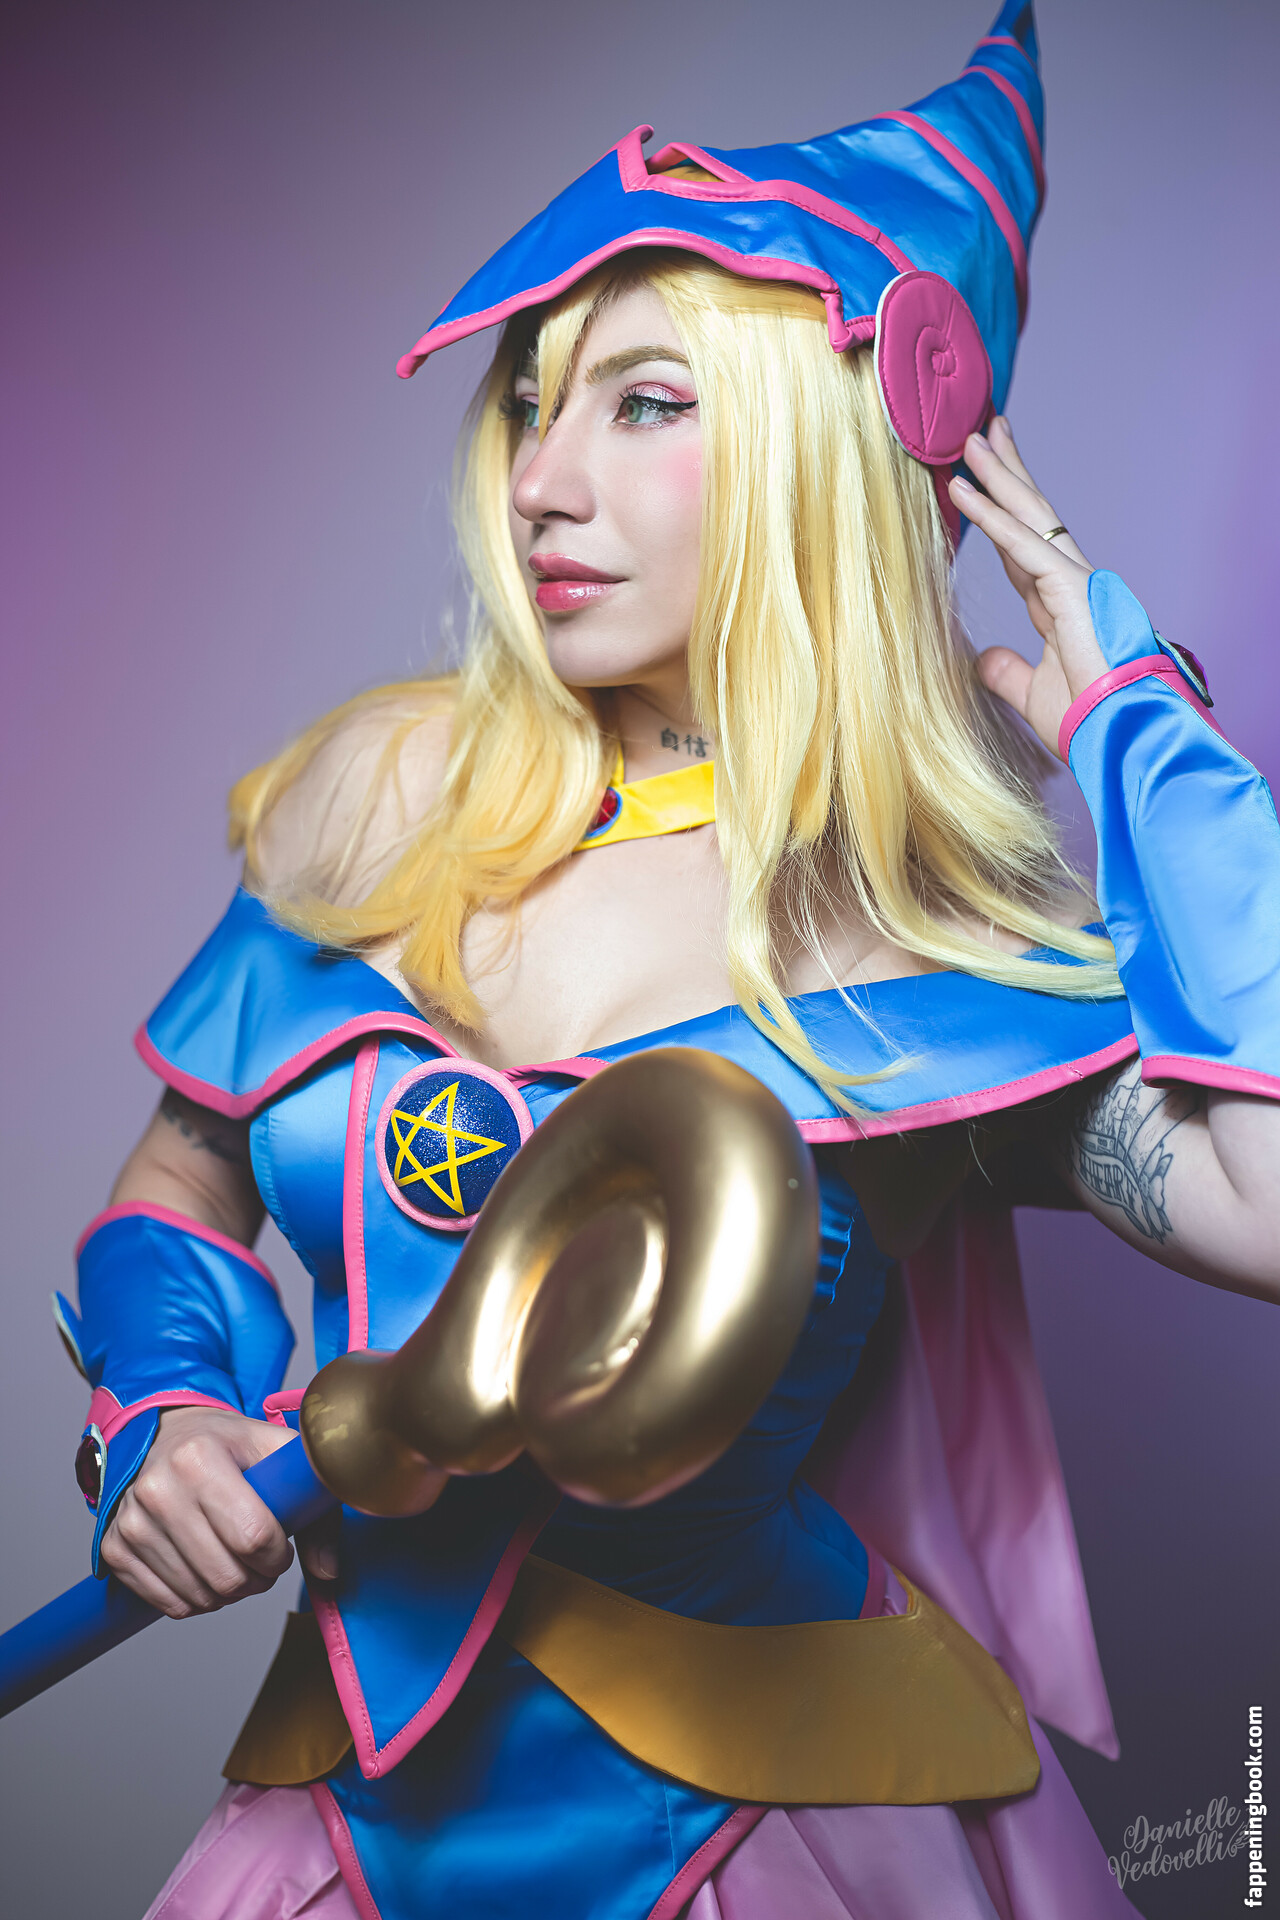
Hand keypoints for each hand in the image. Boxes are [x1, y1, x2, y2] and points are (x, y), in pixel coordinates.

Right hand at [100, 1405, 336, 1618]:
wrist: (167, 1432)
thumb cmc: (228, 1445)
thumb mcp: (278, 1454)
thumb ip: (315, 1508)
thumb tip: (329, 1571)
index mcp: (199, 1457)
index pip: (252, 1536)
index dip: (278, 1555)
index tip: (281, 1547)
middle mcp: (157, 1489)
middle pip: (226, 1576)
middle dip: (257, 1579)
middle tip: (261, 1561)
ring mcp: (131, 1521)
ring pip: (199, 1596)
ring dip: (229, 1592)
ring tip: (234, 1562)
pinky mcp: (116, 1547)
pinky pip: (168, 1605)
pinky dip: (197, 1599)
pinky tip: (205, 1570)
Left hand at [949, 418, 1108, 758]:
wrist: (1120, 733)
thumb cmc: (1089, 720)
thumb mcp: (1031, 693)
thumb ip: (1006, 673)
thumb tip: (982, 659)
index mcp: (1061, 605)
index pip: (1021, 549)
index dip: (997, 517)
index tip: (975, 487)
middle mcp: (1070, 582)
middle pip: (1029, 517)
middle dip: (1006, 474)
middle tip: (982, 434)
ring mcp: (1073, 580)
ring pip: (1028, 515)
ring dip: (997, 476)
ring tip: (970, 440)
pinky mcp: (1070, 586)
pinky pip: (1020, 542)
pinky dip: (989, 515)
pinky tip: (963, 489)